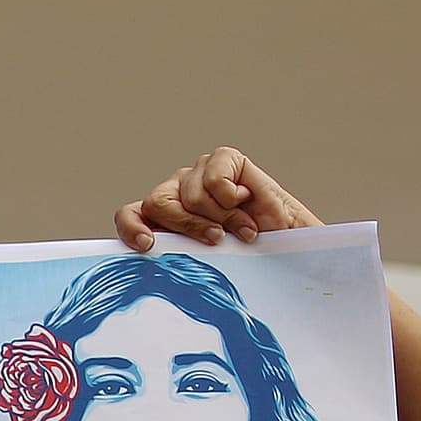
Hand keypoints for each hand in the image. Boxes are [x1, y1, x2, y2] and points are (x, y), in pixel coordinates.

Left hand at [115, 147, 326, 250]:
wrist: (290, 242)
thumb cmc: (248, 255)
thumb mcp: (207, 261)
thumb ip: (178, 256)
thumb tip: (153, 260)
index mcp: (165, 220)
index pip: (130, 215)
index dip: (132, 228)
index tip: (147, 244)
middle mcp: (177, 193)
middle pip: (157, 203)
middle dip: (188, 226)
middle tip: (216, 240)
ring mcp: (199, 174)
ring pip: (191, 195)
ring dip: (223, 218)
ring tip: (244, 230)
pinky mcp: (224, 159)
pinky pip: (215, 179)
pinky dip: (232, 197)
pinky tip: (247, 203)